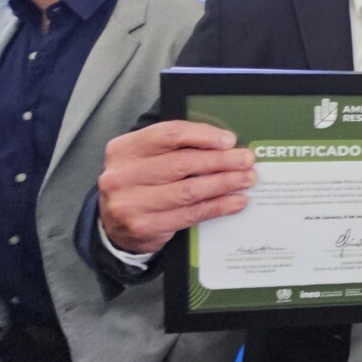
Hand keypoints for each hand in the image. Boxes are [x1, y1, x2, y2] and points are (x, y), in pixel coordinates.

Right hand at [99, 121, 255, 253]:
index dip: (203, 135)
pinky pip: (191, 214)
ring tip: (246, 179)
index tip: (230, 140)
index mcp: (124, 149)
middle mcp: (122, 175)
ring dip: (225, 183)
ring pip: (189, 190)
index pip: (169, 134)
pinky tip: (236, 201)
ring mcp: (131, 204)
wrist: (114, 225)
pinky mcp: (145, 227)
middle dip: (221, 161)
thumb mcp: (146, 158)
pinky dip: (218, 206)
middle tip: (246, 160)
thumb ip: (176, 147)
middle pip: (182, 163)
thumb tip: (225, 143)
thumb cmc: (140, 183)